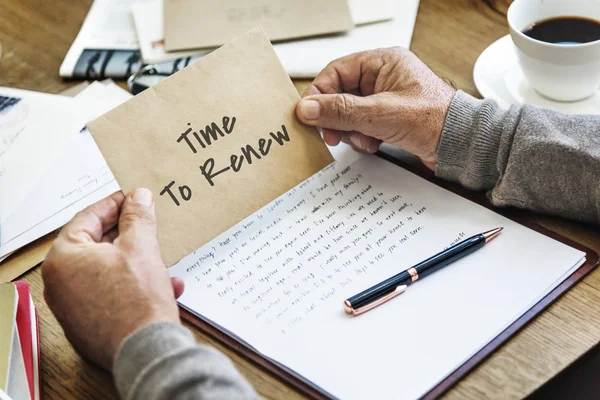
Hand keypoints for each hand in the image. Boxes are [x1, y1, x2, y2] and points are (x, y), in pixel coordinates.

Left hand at [42, 189, 184, 369]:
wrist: (145, 350)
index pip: (87, 217)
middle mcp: (60, 283)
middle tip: (147, 223)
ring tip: (160, 258)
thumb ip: (137, 217)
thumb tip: (138, 197)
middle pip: (96, 244)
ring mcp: (72, 306)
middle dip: (128, 234)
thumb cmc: (137, 302)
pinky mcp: (88, 323)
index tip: (132, 198)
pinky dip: (133, 285)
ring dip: (136, 261)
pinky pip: (110, 292)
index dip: (115, 204)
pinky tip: (162, 285)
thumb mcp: (141, 246)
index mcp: (63, 258)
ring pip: (106, 270)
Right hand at [295, 47, 455, 169]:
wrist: (460, 145)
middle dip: (336, 117)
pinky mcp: (388, 118)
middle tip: (332, 134)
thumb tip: (308, 108)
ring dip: (351, 130)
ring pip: (349, 113)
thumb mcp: (380, 114)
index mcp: (383, 62)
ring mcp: (385, 99)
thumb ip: (341, 110)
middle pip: (340, 94)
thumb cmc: (434, 119)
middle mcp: (383, 77)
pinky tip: (373, 143)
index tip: (309, 114)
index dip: (320, 93)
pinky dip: (362, 137)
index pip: (337, 72)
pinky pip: (361, 125)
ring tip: (364, 139)